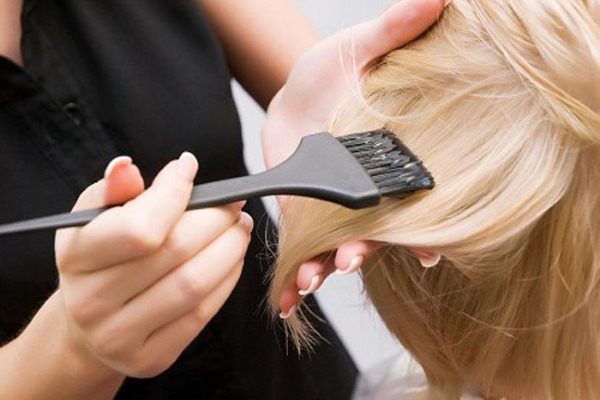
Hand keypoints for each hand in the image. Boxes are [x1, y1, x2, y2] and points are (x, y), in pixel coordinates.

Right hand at [55, 154, 252, 376]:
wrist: (89, 324)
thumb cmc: (99, 260)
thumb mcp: (92, 219)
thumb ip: (112, 190)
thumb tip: (127, 167)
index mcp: (76, 258)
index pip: (139, 226)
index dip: (174, 192)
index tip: (189, 168)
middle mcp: (92, 301)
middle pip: (176, 252)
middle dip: (216, 219)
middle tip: (234, 203)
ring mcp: (121, 335)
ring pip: (195, 284)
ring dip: (230, 248)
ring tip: (240, 227)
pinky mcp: (152, 357)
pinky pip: (203, 313)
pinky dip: (227, 278)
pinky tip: (232, 258)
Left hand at [262, 0, 447, 316]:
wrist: (296, 90)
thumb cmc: (334, 70)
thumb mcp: (361, 47)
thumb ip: (395, 31)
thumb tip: (438, 0)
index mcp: (393, 159)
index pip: (416, 200)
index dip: (424, 229)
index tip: (428, 252)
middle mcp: (369, 191)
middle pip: (376, 232)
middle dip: (366, 250)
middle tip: (350, 259)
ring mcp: (336, 205)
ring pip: (338, 245)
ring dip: (327, 265)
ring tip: (313, 278)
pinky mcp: (303, 210)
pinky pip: (302, 244)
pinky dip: (296, 269)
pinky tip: (288, 293)